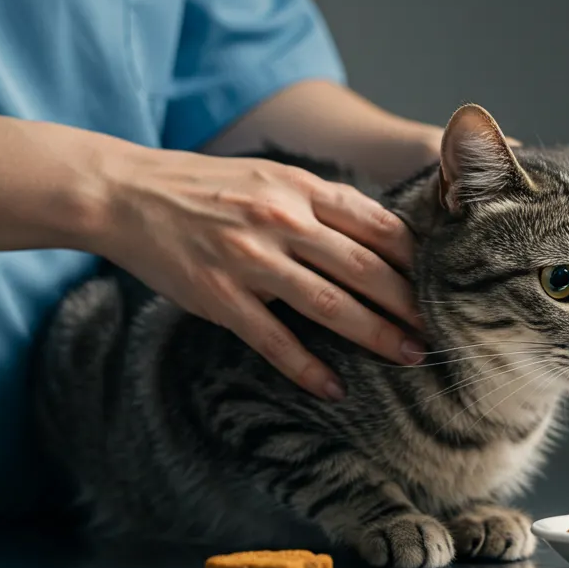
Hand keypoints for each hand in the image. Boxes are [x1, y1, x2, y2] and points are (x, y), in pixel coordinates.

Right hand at [95, 147, 424, 399]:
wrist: (126, 193)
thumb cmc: (205, 187)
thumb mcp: (270, 178)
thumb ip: (320, 204)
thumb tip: (379, 235)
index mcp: (300, 188)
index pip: (378, 225)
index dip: (417, 260)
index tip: (442, 286)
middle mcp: (282, 220)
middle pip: (366, 268)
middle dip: (410, 305)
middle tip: (439, 333)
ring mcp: (250, 259)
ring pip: (331, 304)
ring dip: (376, 335)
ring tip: (407, 357)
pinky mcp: (219, 295)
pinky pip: (273, 340)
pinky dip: (307, 369)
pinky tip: (333, 389)